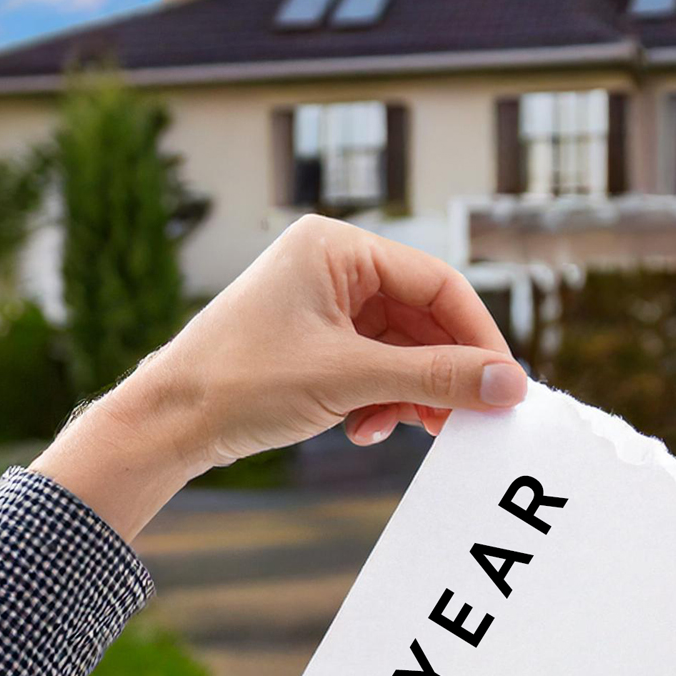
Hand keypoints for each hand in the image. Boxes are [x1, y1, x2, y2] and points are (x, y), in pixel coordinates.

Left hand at [32, 215, 527, 539]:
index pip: (437, 282)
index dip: (477, 335)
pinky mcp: (312, 342)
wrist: (165, 424)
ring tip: (411, 429)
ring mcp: (321, 304)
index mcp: (336, 246)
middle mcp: (331, 265)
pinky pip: (373, 365)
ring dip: (411, 392)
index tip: (504, 384)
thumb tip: (511, 383)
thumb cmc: (241, 383)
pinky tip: (366, 429)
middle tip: (465, 418)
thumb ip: (436, 377)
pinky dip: (382, 398)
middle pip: (422, 317)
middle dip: (442, 372)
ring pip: (401, 347)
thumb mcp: (350, 378)